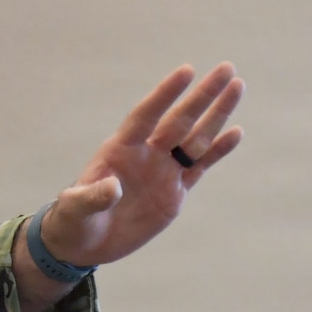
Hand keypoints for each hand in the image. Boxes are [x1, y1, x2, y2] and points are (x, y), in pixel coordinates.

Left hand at [14, 63, 244, 311]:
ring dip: (216, 114)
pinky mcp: (175, 191)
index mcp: (120, 149)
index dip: (165, 94)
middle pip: (180, 119)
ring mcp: (163, 170)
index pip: (147, 115)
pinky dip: (218, 150)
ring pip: (196, 137)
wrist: (85, 242)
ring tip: (237, 86)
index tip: (187, 71)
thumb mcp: (76, 209)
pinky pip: (200, 166)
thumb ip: (92, 197)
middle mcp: (146, 153)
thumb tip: (112, 188)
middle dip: (203, 95)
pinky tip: (236, 132)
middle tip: (227, 69)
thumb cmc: (74, 220)